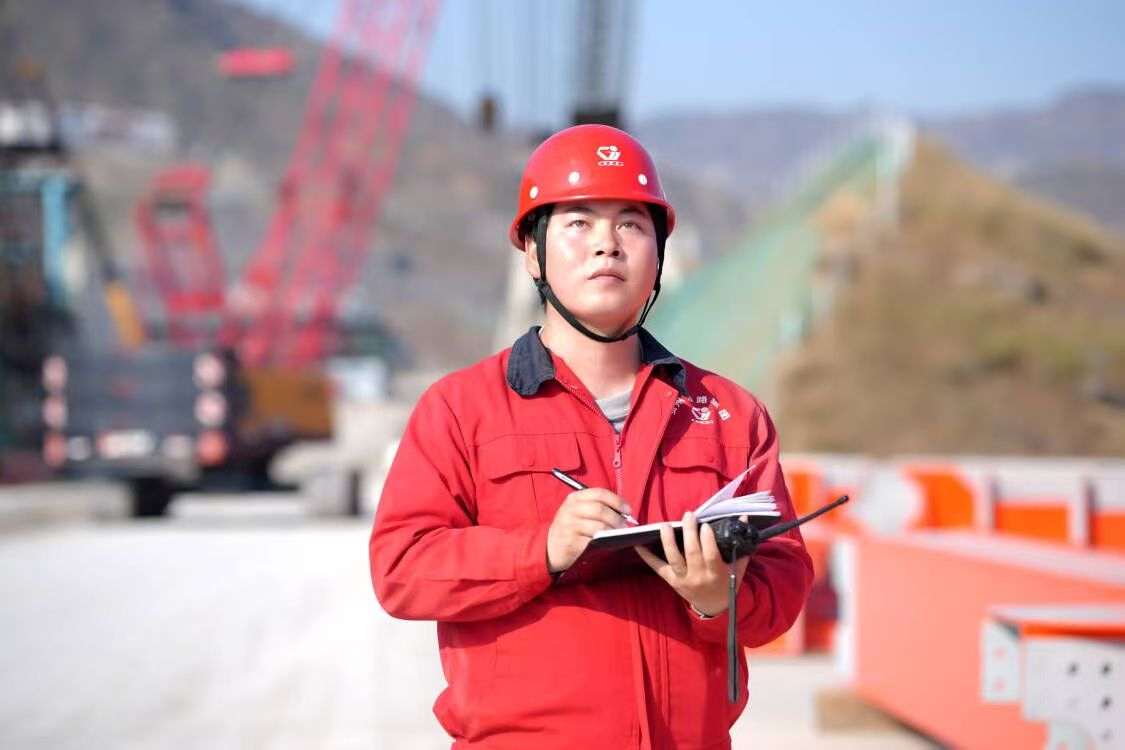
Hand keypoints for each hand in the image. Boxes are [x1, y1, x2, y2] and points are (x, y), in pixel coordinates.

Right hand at [547, 488, 630, 572]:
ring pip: (599, 527)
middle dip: (617, 519)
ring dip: (613, 532)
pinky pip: (594, 542)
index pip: (599, 493)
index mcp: (574, 498)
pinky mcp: (571, 543)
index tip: (628, 510)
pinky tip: (608, 544)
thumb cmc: (571, 527)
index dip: (617, 501)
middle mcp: (570, 510)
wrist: (551, 547)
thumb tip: (624, 512)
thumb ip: (596, 507)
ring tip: (618, 536)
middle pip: (600, 510)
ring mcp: (569, 527)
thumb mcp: (578, 511)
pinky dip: (605, 543)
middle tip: (625, 527)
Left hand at [636, 511, 750, 615]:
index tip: (705, 524)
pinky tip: (638, 544)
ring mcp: (683, 579)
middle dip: (689, 532)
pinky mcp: (671, 581)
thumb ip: (741, 544)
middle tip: (689, 515)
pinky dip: (647, 556)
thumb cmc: (727, 582)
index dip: (707, 539)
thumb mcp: (738, 567)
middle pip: (691, 553)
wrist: (714, 606)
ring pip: (674, 559)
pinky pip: (657, 568)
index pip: (711, 554)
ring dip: (668, 541)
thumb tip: (744, 518)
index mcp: (716, 573)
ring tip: (665, 525)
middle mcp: (698, 577)